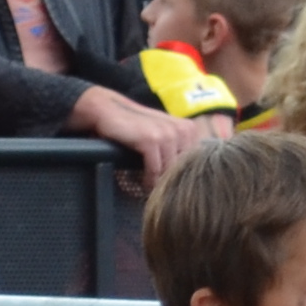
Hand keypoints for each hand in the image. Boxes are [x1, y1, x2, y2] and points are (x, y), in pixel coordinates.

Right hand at [73, 87, 192, 192]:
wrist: (109, 110)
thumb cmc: (136, 126)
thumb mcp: (163, 133)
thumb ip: (177, 148)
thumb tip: (187, 174)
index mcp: (189, 129)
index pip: (195, 162)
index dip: (184, 176)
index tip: (174, 188)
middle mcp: (183, 130)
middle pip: (183, 168)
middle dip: (172, 183)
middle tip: (162, 194)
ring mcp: (168, 134)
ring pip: (169, 171)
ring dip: (159, 184)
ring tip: (150, 192)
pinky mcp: (151, 139)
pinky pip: (155, 169)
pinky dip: (148, 180)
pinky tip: (143, 185)